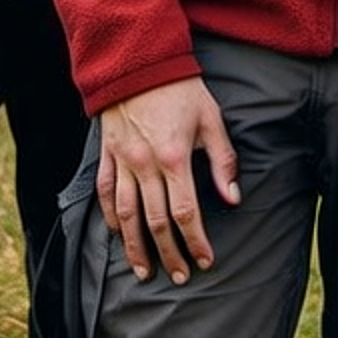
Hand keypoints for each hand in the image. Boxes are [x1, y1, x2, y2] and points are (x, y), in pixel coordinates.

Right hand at [97, 77, 240, 284]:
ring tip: (144, 271)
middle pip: (156, 222)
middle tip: (179, 277)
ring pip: (125, 215)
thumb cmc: (180, 88)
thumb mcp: (211, 118)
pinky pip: (104, 193)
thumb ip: (223, 161)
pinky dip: (109, 218)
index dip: (196, 242)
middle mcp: (145, 165)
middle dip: (169, 253)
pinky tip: (118, 234)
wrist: (139, 60)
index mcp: (175, 158)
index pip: (186, 213)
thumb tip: (233, 198)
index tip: (205, 261)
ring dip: (135, 247)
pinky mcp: (107, 153)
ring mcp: (122, 161)